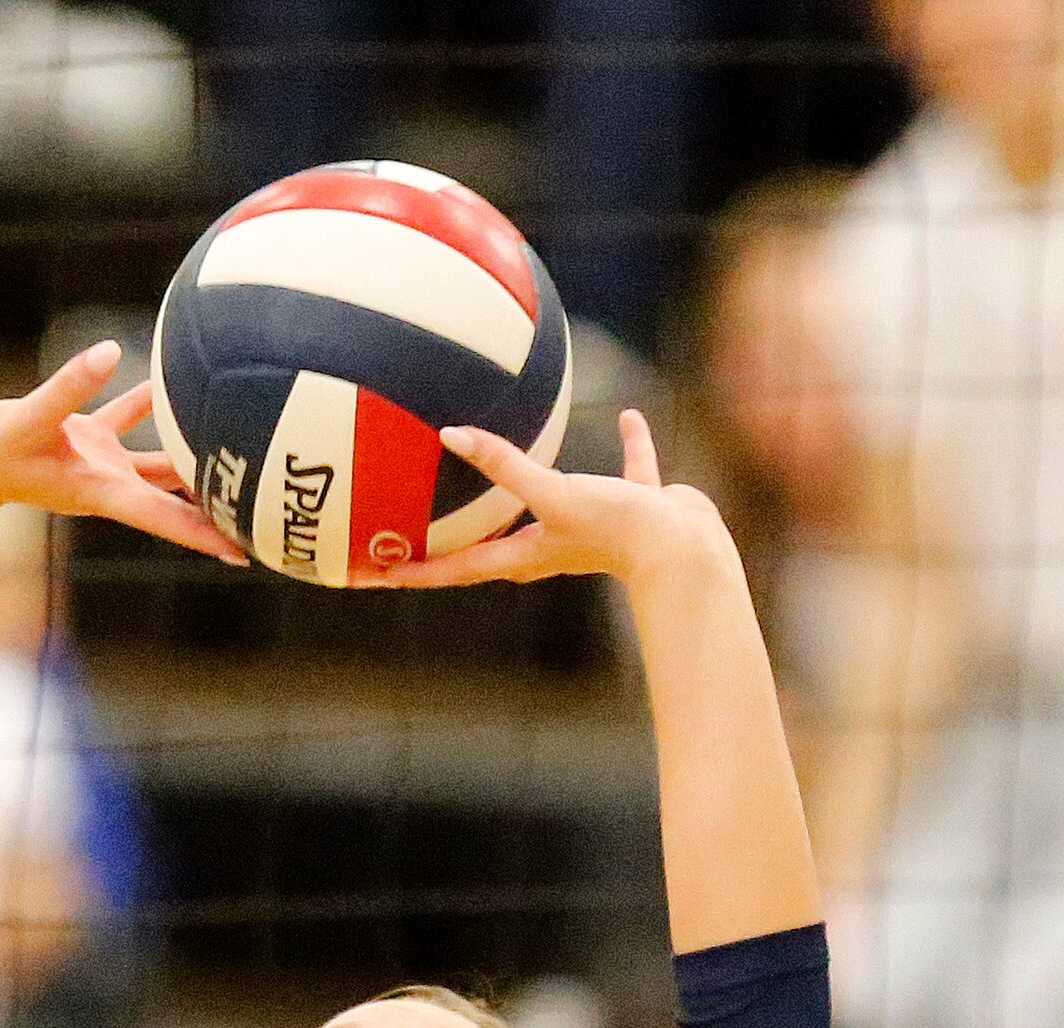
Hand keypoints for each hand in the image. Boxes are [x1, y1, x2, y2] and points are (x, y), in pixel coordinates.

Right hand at [0, 342, 241, 564]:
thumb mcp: (26, 419)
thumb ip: (68, 387)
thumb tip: (110, 351)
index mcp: (101, 490)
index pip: (165, 517)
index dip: (205, 534)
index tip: (247, 551)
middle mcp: (109, 482)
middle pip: (176, 501)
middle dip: (217, 510)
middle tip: (269, 514)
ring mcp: (100, 463)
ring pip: (162, 464)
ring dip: (198, 460)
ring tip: (244, 454)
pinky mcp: (84, 438)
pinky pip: (128, 419)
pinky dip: (149, 404)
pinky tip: (176, 383)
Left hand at [378, 410, 727, 588]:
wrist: (687, 549)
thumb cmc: (616, 530)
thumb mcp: (554, 494)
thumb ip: (504, 466)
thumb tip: (450, 434)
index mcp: (526, 554)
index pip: (456, 568)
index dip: (415, 571)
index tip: (375, 574)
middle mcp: (554, 544)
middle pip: (493, 545)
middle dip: (458, 539)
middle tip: (424, 527)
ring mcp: (594, 525)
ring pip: (553, 506)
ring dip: (532, 491)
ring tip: (511, 467)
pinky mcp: (633, 507)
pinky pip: (625, 471)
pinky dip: (625, 448)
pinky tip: (626, 416)